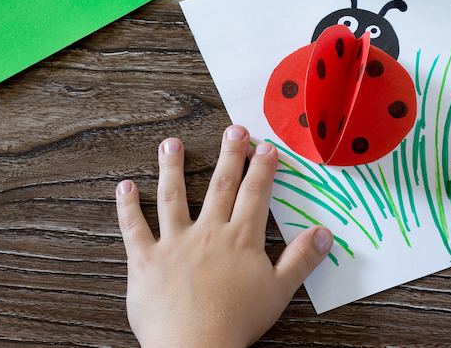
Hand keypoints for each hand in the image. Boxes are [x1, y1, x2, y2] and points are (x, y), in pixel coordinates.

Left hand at [115, 126, 333, 347]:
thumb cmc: (237, 322)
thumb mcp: (279, 292)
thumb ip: (301, 260)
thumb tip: (325, 234)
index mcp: (240, 239)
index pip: (255, 195)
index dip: (262, 168)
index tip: (266, 146)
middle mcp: (208, 233)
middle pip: (220, 186)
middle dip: (229, 155)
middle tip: (233, 129)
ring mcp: (174, 244)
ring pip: (173, 197)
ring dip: (172, 168)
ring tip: (170, 144)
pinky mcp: (146, 260)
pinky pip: (134, 228)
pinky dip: (127, 207)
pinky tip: (125, 186)